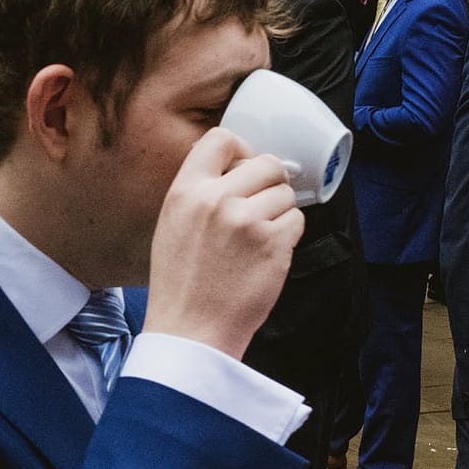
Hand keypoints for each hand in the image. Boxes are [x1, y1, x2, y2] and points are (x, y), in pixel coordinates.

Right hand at [139, 129, 303, 360]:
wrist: (190, 329)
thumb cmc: (181, 283)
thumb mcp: (171, 225)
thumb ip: (199, 192)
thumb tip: (239, 169)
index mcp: (185, 192)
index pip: (221, 139)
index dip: (241, 150)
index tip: (244, 168)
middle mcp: (216, 199)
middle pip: (266, 162)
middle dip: (270, 183)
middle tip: (259, 208)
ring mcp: (246, 220)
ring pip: (285, 194)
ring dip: (279, 213)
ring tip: (256, 240)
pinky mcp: (272, 243)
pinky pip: (296, 221)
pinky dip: (287, 236)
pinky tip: (265, 255)